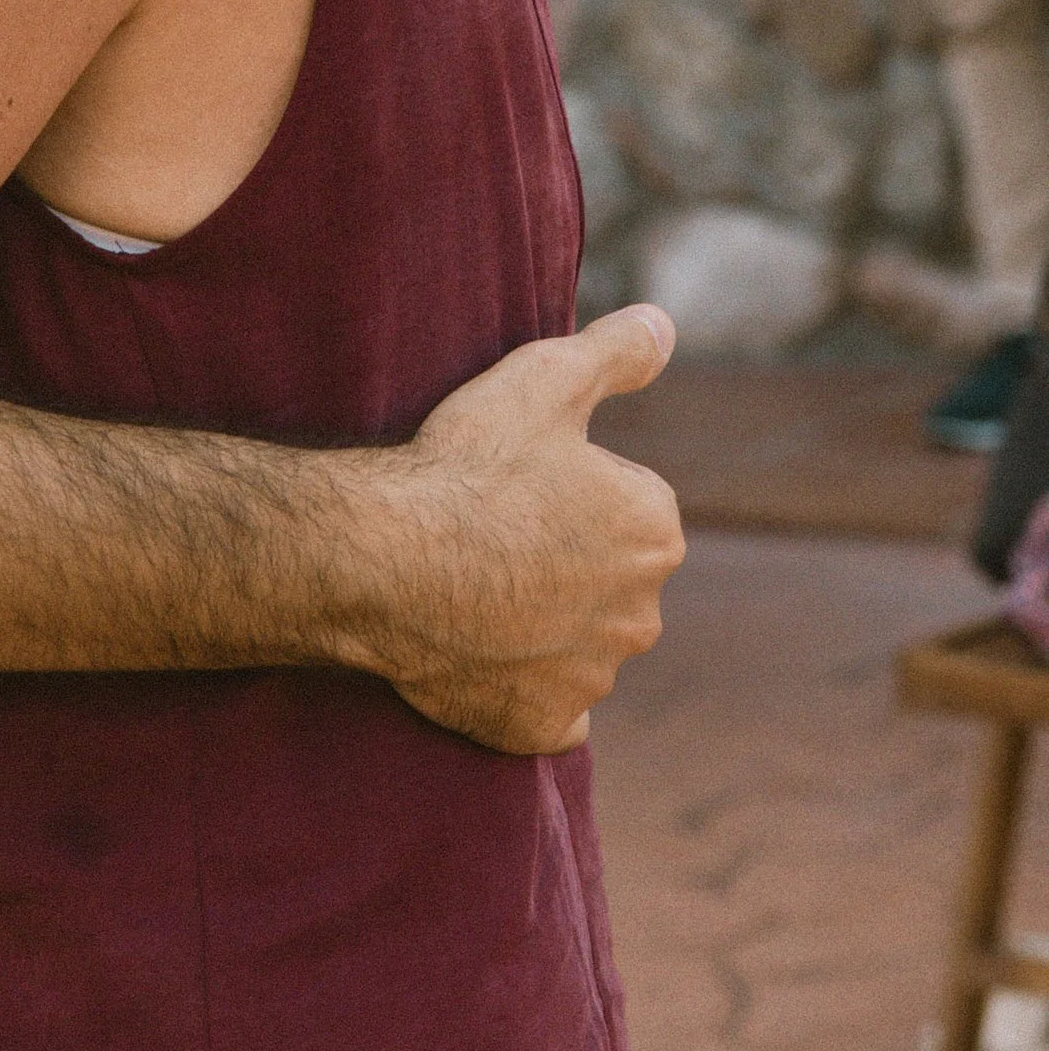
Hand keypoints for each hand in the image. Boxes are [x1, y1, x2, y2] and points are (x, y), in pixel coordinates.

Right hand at [351, 305, 683, 754]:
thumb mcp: (543, 378)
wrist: (384, 559)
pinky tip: (481, 651)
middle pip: (604, 573)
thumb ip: (616, 352)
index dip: (563, 482)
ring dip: (542, 620)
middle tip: (488, 527)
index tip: (513, 476)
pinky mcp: (542, 725)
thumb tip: (666, 324)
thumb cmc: (465, 465)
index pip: (623, 499)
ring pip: (578, 640)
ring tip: (470, 581)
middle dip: (563, 556)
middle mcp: (642, 611)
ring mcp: (592, 676)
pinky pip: (549, 707)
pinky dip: (524, 686)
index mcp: (654, 529)